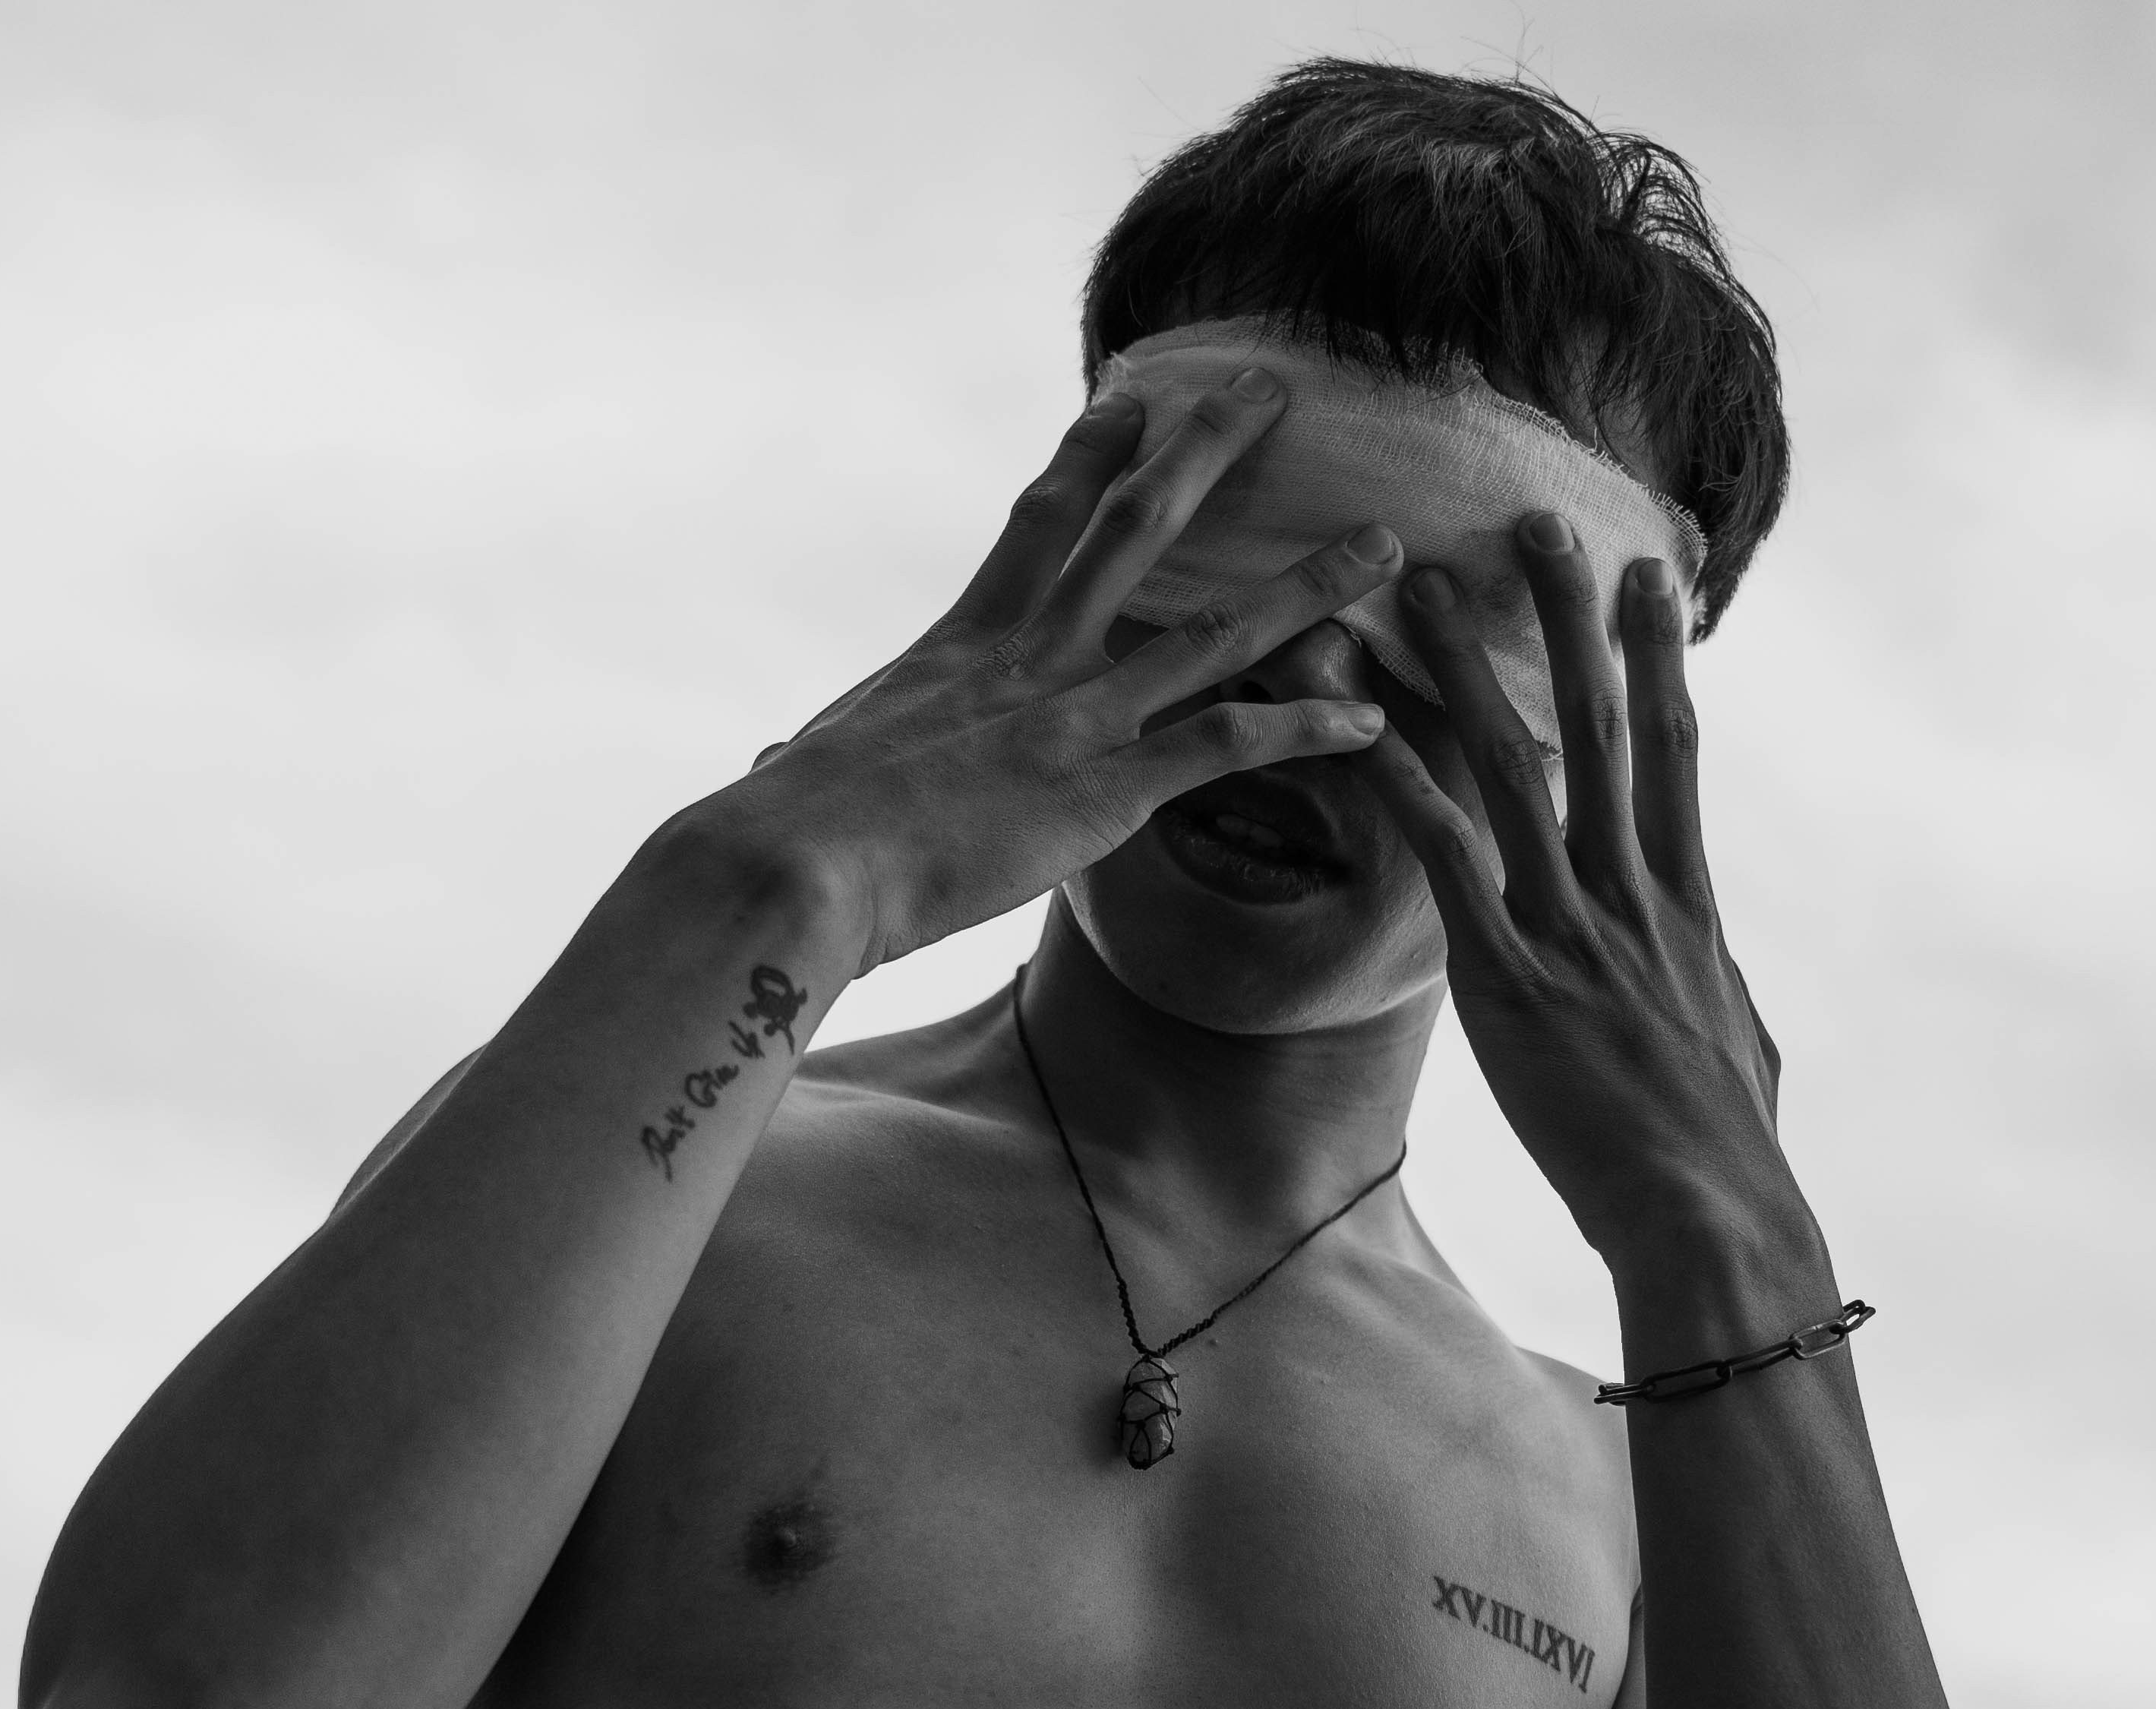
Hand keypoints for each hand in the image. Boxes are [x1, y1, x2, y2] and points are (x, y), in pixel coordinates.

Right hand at [703, 371, 1408, 971]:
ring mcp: (1072, 718)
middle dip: (1208, 453)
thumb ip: (811, 760)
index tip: (1134, 397)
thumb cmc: (782, 833)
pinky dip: (1303, 730)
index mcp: (962, 642)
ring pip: (1218, 630)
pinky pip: (1226, 747)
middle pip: (1137, 527)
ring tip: (1384, 544)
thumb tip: (771, 769)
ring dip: (1308, 585)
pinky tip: (1368, 723)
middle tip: (1271, 393)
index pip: (1040, 520)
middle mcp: (1029, 658)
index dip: (1091, 453)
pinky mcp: (1101, 791)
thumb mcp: (804, 772)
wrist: (790, 868)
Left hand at [1355, 516, 1796, 1260]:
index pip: (1674, 749)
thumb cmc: (1729, 1157)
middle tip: (1536, 522)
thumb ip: (1712, 987)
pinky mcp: (1511, 982)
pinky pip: (1446, 861)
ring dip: (1463, 670)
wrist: (1713, 1218)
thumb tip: (1710, 971)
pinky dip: (1399, 783)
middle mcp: (1633, 894)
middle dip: (1570, 618)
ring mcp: (1574, 931)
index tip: (1649, 573)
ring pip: (1514, 767)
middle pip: (1600, 724)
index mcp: (1689, 905)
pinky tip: (1357, 727)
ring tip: (1424, 586)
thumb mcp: (1737, 1046)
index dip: (1660, 655)